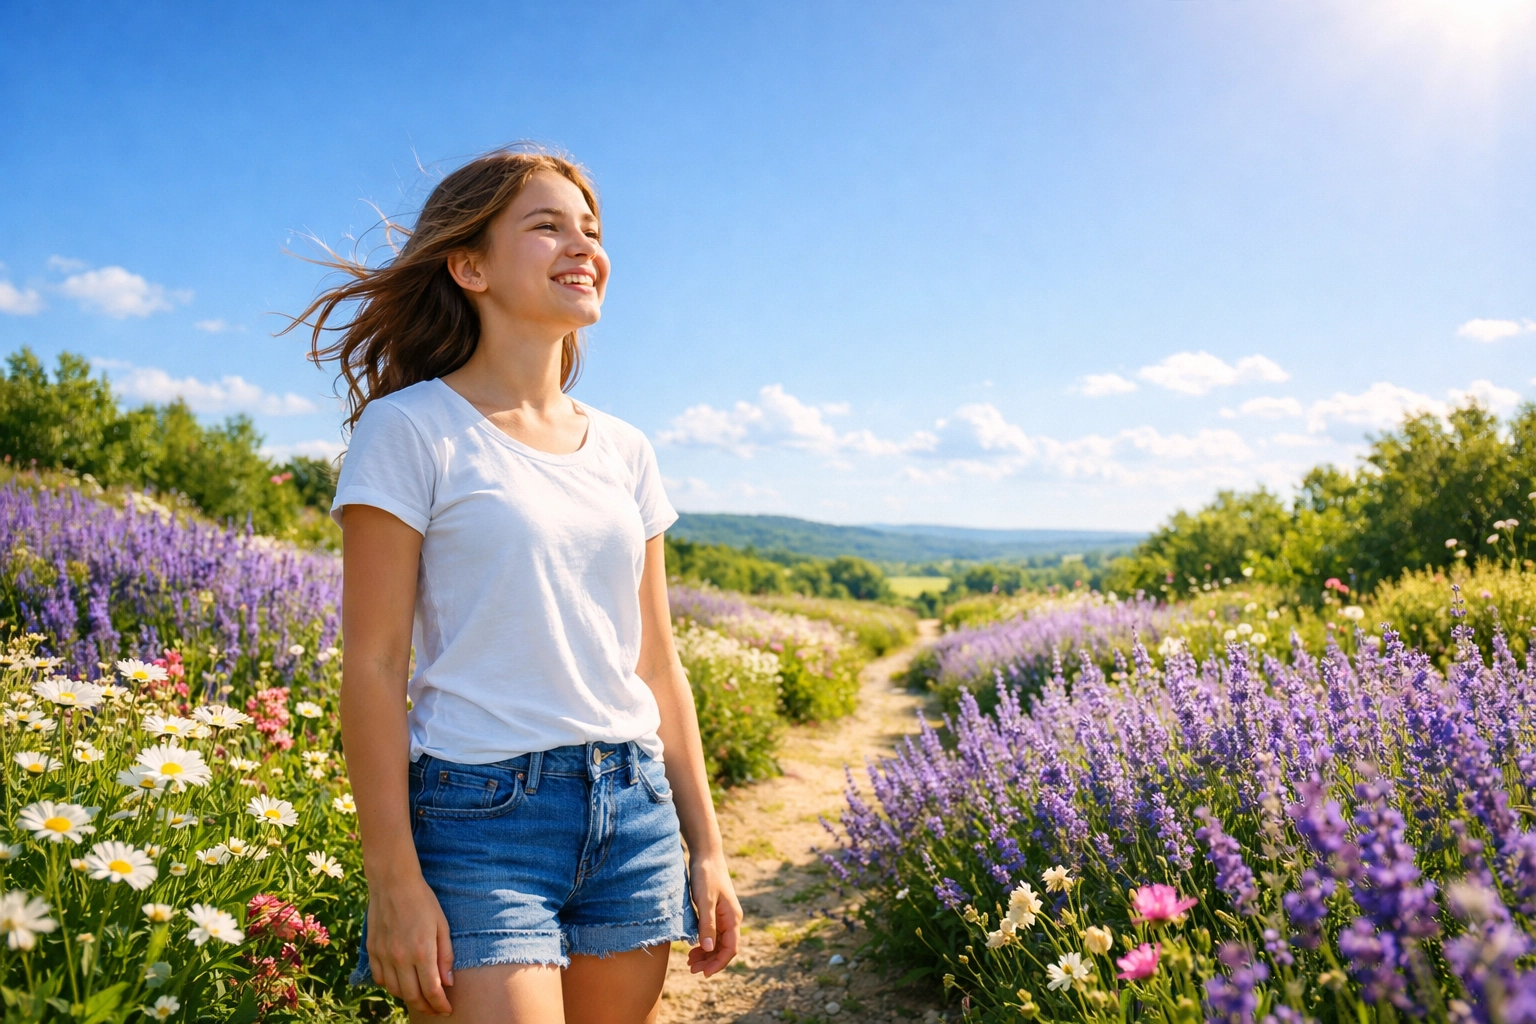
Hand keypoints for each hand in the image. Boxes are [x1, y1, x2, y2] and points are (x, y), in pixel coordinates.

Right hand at [366, 873, 455, 1015]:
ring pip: (394, 990)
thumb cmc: (423, 901)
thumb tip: (448, 983)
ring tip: (421, 997)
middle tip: (436, 1009)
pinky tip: (401, 983)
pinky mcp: (372, 951)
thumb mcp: (442, 925)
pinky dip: (391, 986)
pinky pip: (380, 979)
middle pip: (412, 996)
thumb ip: (445, 956)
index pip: (431, 990)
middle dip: (426, 1007)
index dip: (440, 1005)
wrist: (393, 883)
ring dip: (409, 998)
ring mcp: (383, 955)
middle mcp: (400, 958)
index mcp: (421, 951)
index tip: (447, 1010)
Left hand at [686, 851, 741, 976]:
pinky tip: (693, 947)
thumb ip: (707, 925)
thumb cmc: (706, 876)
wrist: (706, 855)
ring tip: (690, 961)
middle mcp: (731, 919)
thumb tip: (708, 948)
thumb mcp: (705, 901)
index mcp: (732, 918)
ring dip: (706, 954)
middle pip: (724, 949)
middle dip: (709, 961)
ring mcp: (724, 916)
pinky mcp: (715, 911)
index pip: (730, 949)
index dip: (718, 964)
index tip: (703, 973)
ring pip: (718, 942)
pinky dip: (704, 943)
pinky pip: (713, 933)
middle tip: (691, 968)